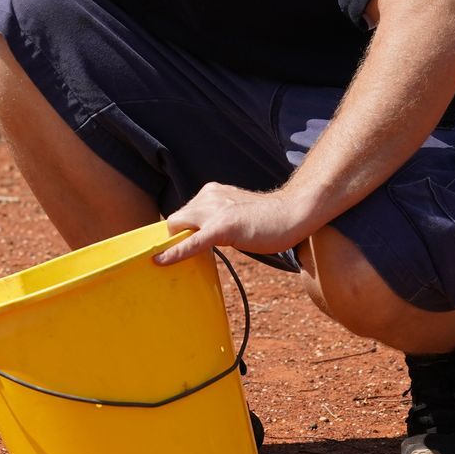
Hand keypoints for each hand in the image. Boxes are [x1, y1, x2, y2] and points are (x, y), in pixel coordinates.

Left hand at [157, 182, 314, 264]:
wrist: (293, 213)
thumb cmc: (268, 218)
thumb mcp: (235, 211)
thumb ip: (217, 218)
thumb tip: (201, 236)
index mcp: (211, 192)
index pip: (184, 212)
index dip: (180, 231)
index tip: (175, 245)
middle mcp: (208, 197)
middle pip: (176, 220)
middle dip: (174, 238)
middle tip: (181, 256)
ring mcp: (215, 211)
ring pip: (178, 228)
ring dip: (177, 245)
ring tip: (181, 261)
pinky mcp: (223, 227)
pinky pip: (192, 242)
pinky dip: (175, 252)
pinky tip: (161, 261)